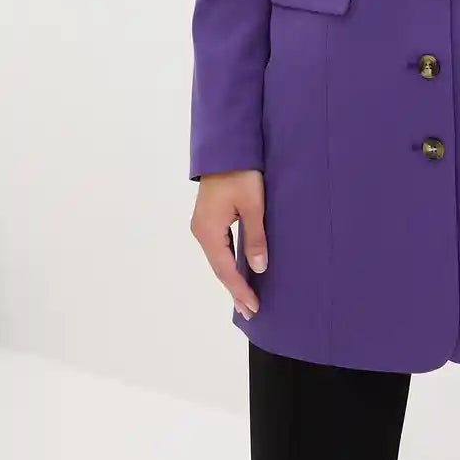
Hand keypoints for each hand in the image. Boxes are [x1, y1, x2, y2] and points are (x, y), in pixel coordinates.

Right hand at [190, 169, 267, 318]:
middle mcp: (201, 231)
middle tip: (250, 312)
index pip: (225, 270)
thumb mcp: (253, 205)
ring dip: (231, 278)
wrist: (227, 148)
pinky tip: (238, 272)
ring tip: (245, 299)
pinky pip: (218, 248)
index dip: (240, 290)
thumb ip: (255, 237)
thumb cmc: (241, 173)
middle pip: (218, 268)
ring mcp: (203, 225)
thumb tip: (258, 269)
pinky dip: (228, 263)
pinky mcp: (208, 218)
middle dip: (235, 290)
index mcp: (209, 230)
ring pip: (218, 259)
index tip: (253, 308)